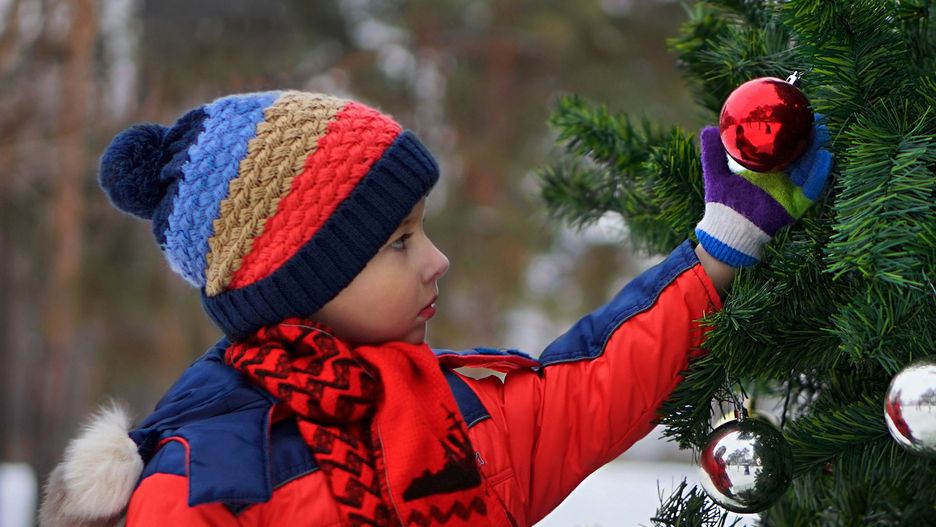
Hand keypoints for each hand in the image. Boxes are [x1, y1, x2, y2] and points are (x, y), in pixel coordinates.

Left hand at [694, 119, 832, 266]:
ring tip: (822, 132)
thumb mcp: (716, 173)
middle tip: (816, 118)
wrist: (725, 230)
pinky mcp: (795, 205)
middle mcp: (780, 178)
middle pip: (801, 154)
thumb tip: (709, 128)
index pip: (783, 147)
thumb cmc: (721, 204)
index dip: (792, 132)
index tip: (797, 114)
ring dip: (817, 149)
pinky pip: (812, 188)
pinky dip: (819, 173)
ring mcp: (789, 191)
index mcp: (765, 169)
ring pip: (809, 167)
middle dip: (810, 137)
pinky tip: (825, 157)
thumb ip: (713, 152)